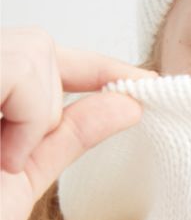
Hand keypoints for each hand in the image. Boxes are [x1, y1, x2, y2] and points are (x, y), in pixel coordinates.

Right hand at [0, 27, 158, 219]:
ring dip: (36, 110)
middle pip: (36, 44)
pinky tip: (3, 153)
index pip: (39, 58)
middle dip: (49, 98)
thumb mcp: (22, 174)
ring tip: (2, 158)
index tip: (147, 82)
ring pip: (31, 48)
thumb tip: (128, 104)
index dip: (98, 65)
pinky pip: (15, 66)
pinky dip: (26, 112)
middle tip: (14, 156)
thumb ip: (67, 134)